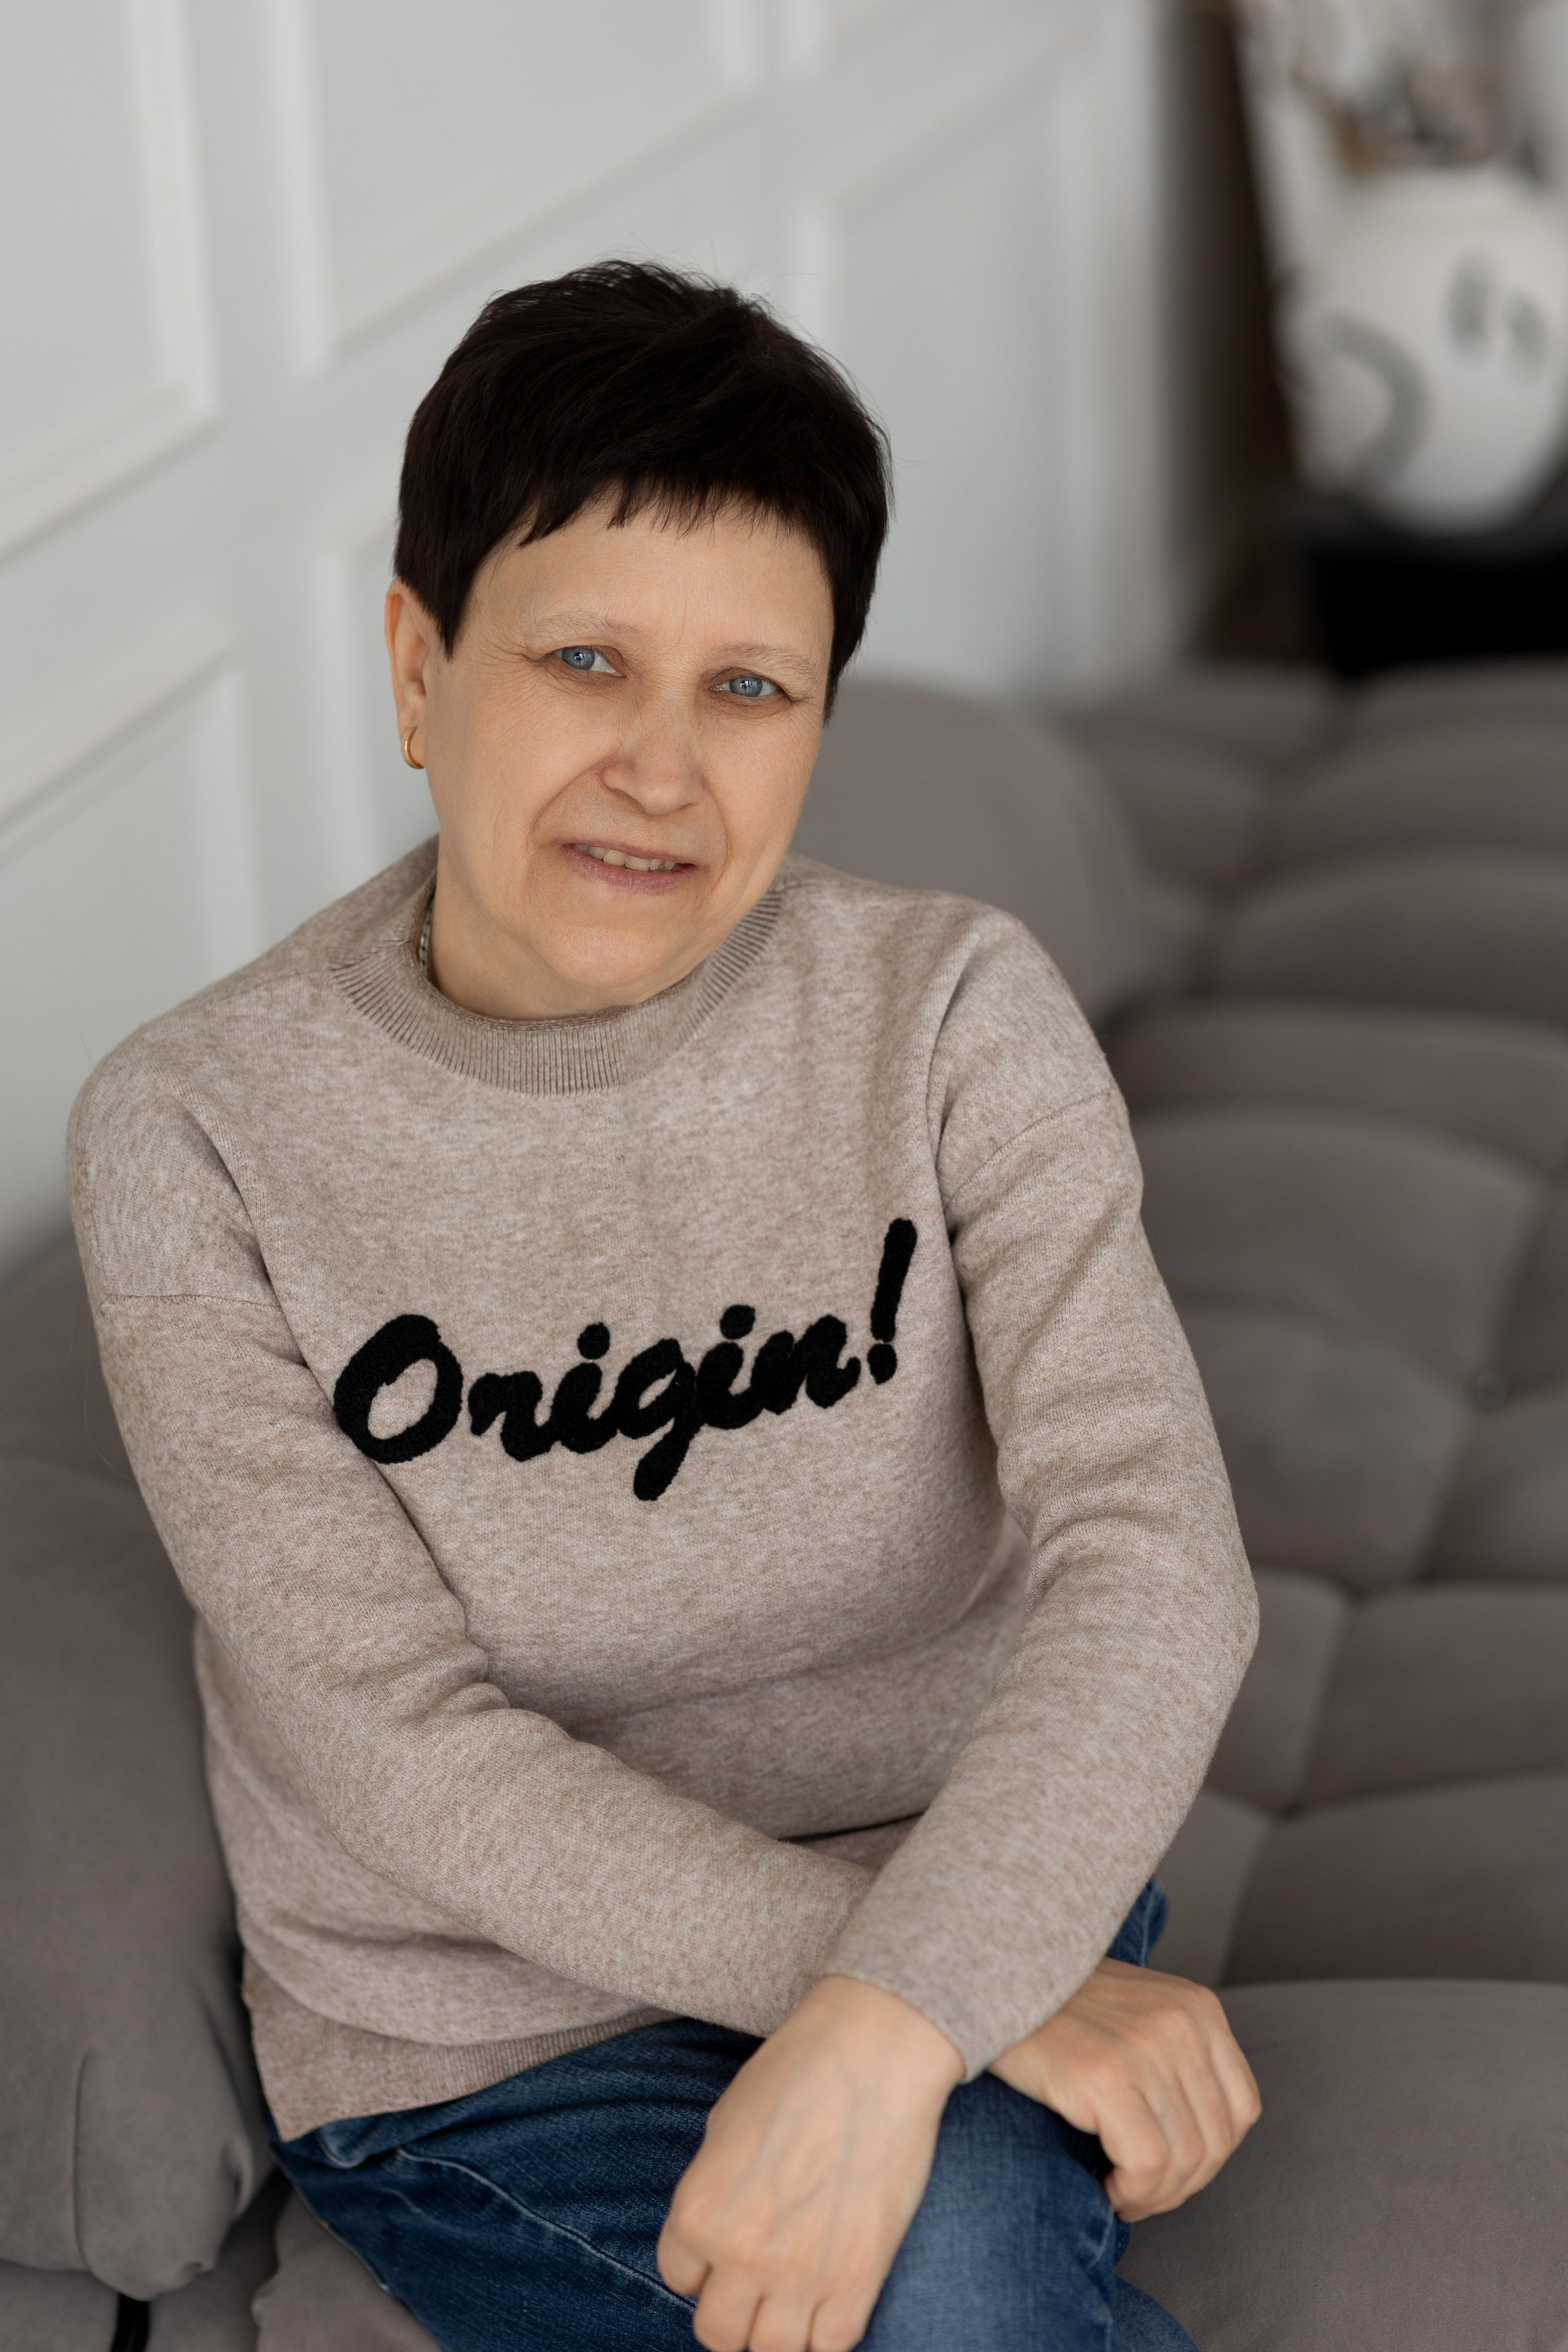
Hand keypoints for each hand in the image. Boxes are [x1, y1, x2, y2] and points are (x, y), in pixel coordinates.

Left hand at [657, 1974, 963, 2351]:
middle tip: (754, 2279)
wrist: (875, 2051)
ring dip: (776, 2330)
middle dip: (731, 2309)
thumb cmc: (796, 2071)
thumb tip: (714, 2235)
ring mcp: (801, 2274)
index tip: (726, 2240)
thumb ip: (712, 2191)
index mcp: (698, 2210)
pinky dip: (826, 2332)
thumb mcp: (725, 2125)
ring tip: (791, 2295)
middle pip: (717, 2334)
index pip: (677, 2277)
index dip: (701, 2259)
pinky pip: (831, 2346)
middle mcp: (740, 2253)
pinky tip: (830, 2298)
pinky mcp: (858, 2280)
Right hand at [988, 1958, 1259, 2220]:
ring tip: (1118, 2189)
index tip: (1167, 2167)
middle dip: (1179, 2185)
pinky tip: (1105, 2185)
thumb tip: (1204, 2143)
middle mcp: (1182, 2022)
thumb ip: (1177, 2055)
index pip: (1241, 2110)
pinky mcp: (1106, 2076)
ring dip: (1153, 2196)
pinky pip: (1147, 2166)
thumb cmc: (1054, 2009)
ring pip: (1184, 2162)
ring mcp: (1146, 2047)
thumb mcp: (1137, 2012)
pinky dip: (1131, 2192)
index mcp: (1199, 2007)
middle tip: (1138, 2191)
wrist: (984, 1980)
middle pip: (1216, 2143)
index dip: (1208, 2155)